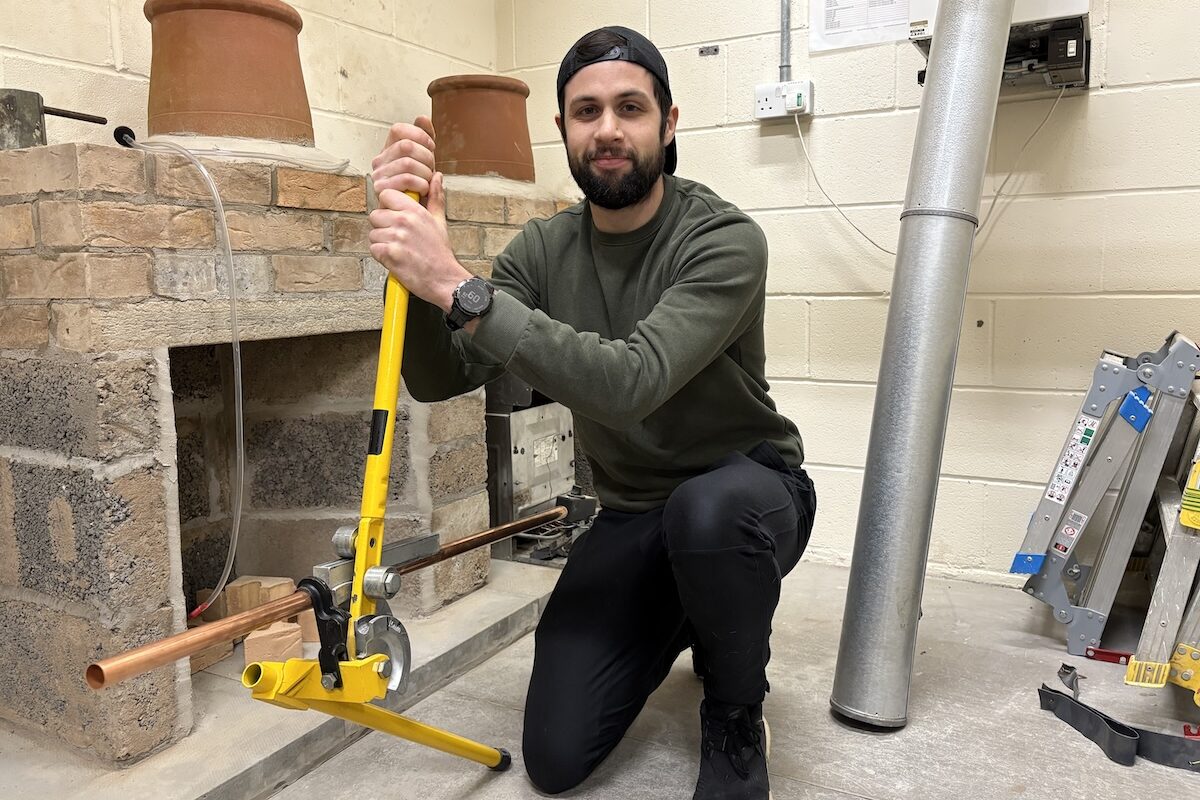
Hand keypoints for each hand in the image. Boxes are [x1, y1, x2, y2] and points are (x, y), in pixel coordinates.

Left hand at [368, 172, 469, 312]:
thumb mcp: (439, 221)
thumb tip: (436, 177)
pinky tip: (395, 258)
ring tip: (398, 249)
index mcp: (415, 211)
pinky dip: (381, 256)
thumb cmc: (440, 253)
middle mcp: (404, 221)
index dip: (387, 205)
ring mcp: (396, 238)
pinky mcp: (389, 254)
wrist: (444, 279)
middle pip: (375, 215)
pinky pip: (374, 249)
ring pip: (373, 234)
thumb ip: (435, 197)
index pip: (386, 195)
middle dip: (383, 227)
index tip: (394, 216)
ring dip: (382, 243)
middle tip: (397, 237)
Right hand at [371, 116, 436, 199]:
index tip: (430, 146)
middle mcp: (379, 161)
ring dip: (425, 173)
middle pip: (407, 145)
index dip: (419, 135)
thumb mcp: (424, 160)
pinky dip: (422, 184)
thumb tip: (422, 118)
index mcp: (388, 151)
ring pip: (408, 163)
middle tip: (432, 169)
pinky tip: (423, 190)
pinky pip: (407, 179)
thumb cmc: (418, 188)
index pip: (398, 129)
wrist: (413, 214)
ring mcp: (378, 175)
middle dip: (427, 157)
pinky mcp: (382, 190)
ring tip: (427, 182)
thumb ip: (424, 139)